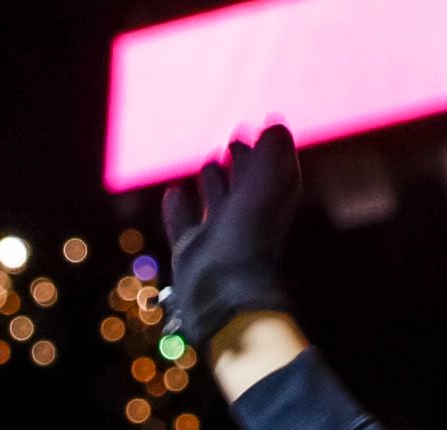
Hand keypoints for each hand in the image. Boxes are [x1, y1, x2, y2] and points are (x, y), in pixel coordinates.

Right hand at [159, 125, 298, 346]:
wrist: (222, 290)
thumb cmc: (248, 236)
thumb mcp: (267, 185)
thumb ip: (272, 152)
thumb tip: (274, 124)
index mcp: (269, 203)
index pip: (272, 169)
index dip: (267, 148)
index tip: (260, 124)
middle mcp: (245, 218)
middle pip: (245, 184)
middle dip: (241, 160)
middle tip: (235, 138)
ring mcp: (216, 236)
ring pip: (216, 202)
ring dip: (213, 181)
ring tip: (208, 162)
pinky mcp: (189, 252)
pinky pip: (183, 224)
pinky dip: (178, 207)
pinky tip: (173, 191)